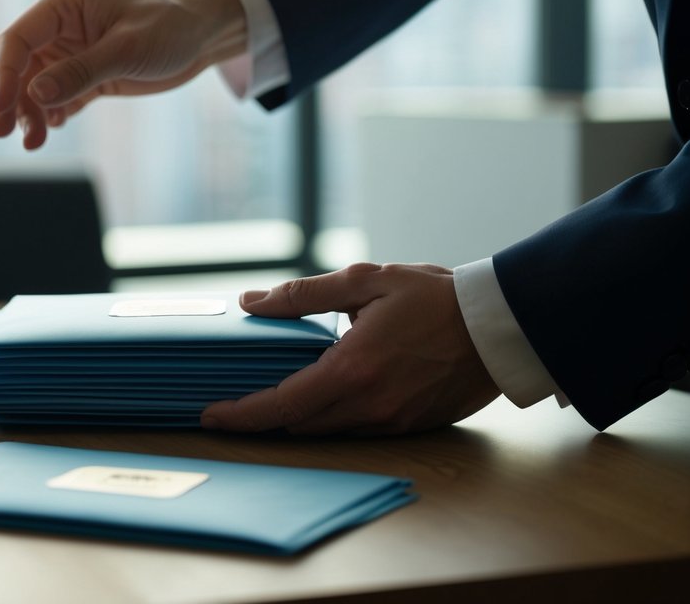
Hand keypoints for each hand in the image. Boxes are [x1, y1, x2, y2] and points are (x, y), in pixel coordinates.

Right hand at [0, 0, 246, 148]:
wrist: (202, 36)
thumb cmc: (171, 28)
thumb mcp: (129, 48)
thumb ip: (81, 71)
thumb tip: (36, 94)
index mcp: (64, 1)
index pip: (18, 38)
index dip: (4, 73)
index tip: (0, 107)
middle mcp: (59, 24)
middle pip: (16, 63)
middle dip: (8, 98)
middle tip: (0, 132)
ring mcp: (68, 49)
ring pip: (31, 85)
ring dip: (27, 113)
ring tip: (33, 142)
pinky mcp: (82, 73)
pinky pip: (54, 97)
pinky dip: (48, 115)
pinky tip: (51, 130)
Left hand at [201, 263, 501, 435]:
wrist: (500, 328)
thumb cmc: (434, 297)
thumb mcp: (365, 281)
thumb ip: (304, 295)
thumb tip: (253, 302)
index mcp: (352, 369)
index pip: (280, 405)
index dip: (241, 415)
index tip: (210, 415)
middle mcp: (368, 405)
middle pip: (296, 424)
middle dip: (261, 416)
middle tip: (231, 400)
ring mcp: (390, 421)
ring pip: (325, 430)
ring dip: (295, 415)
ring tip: (271, 392)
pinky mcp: (408, 426)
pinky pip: (356, 429)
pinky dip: (330, 415)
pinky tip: (322, 391)